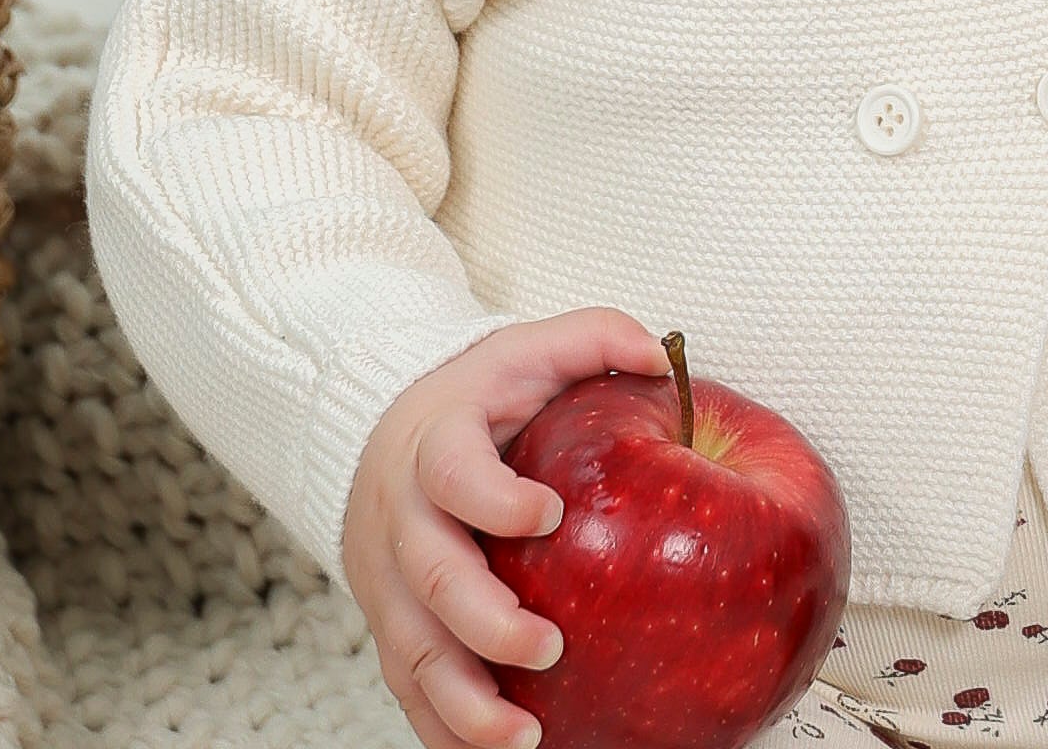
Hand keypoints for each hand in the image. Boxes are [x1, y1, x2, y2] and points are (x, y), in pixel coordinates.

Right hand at [344, 308, 671, 748]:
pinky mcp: (394, 629)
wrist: (383, 435)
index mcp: (437, 447)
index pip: (453, 472)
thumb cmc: (477, 401)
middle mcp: (406, 521)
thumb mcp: (530, 350)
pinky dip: (447, 731)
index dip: (494, 498)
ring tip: (528, 736)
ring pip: (415, 654)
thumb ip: (596, 339)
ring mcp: (393, 585)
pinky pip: (412, 692)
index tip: (549, 515)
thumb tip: (665, 355)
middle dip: (487, 622)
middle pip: (433, 578)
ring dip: (466, 703)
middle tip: (550, 646)